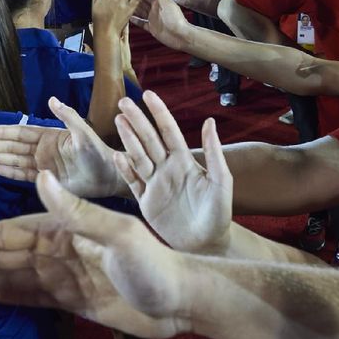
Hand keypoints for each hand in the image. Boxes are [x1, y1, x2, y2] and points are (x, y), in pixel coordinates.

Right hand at [0, 97, 122, 197]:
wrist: (110, 175)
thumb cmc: (99, 152)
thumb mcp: (83, 132)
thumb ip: (68, 116)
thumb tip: (51, 99)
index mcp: (50, 136)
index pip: (20, 133)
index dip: (1, 132)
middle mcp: (43, 150)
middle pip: (12, 146)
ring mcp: (44, 165)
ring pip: (14, 160)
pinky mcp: (48, 180)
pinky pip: (24, 175)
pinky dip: (10, 172)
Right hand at [0, 172, 192, 338]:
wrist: (185, 300)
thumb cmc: (158, 265)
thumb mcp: (119, 235)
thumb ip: (79, 211)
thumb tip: (44, 175)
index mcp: (68, 230)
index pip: (11, 233)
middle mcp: (63, 250)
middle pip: (6, 256)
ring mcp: (69, 276)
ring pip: (16, 277)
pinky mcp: (79, 300)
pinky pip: (38, 296)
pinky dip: (15, 296)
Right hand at [114, 91, 232, 253]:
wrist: (206, 244)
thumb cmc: (218, 213)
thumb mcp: (221, 182)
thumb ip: (214, 153)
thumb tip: (210, 121)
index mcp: (184, 162)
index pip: (169, 131)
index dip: (159, 112)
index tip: (148, 94)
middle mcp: (167, 169)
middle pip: (149, 140)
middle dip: (137, 120)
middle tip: (123, 102)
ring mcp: (154, 184)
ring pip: (138, 156)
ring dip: (128, 139)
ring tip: (118, 120)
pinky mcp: (146, 202)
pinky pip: (132, 182)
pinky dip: (125, 169)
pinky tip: (118, 156)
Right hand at [132, 0, 193, 51]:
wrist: (180, 35)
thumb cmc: (175, 18)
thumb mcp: (166, 2)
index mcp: (159, 2)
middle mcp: (155, 9)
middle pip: (141, 3)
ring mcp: (153, 19)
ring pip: (140, 12)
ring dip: (132, 9)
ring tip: (121, 5)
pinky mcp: (152, 28)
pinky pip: (141, 23)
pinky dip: (135, 21)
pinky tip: (127, 17)